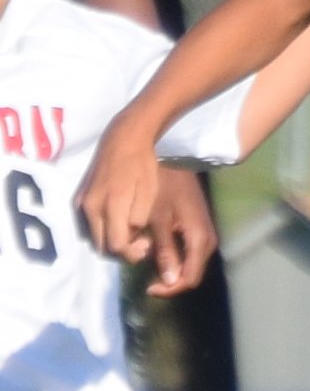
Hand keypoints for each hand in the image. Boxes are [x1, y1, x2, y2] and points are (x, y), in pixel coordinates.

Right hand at [78, 118, 163, 266]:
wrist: (124, 138)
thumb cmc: (142, 164)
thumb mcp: (148, 193)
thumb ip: (138, 219)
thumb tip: (130, 236)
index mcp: (108, 205)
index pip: (116, 246)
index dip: (132, 252)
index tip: (146, 243)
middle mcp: (88, 207)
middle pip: (101, 246)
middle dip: (122, 250)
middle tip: (141, 242)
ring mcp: (80, 202)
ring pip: (93, 237)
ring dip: (111, 241)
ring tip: (131, 232)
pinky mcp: (78, 197)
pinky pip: (88, 224)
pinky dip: (103, 229)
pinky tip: (119, 220)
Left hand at [144, 167, 217, 296]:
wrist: (173, 158)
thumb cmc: (162, 186)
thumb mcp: (158, 220)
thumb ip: (164, 251)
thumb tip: (169, 282)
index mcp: (199, 239)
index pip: (189, 278)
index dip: (169, 288)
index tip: (147, 286)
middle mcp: (207, 240)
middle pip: (191, 273)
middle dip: (169, 279)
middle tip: (146, 276)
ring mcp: (204, 233)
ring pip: (190, 263)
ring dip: (170, 268)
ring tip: (149, 263)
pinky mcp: (198, 227)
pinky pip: (188, 251)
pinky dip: (172, 256)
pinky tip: (156, 250)